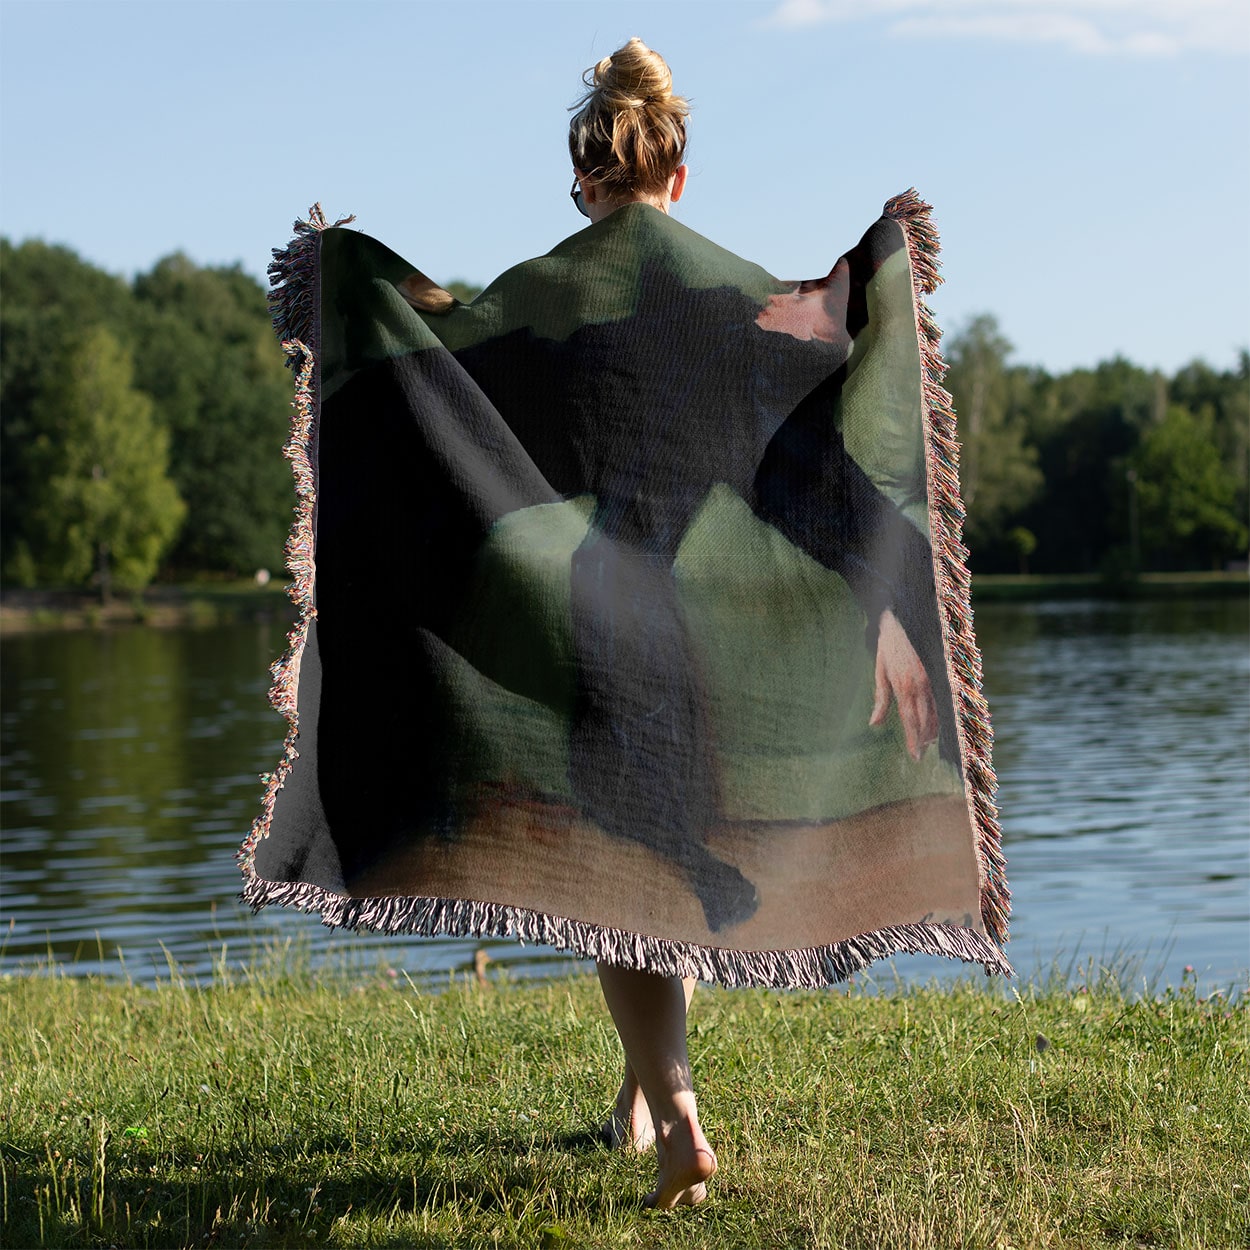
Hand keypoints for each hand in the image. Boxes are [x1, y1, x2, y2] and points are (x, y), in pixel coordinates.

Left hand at [869, 609, 938, 760]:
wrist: (903, 619)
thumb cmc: (888, 646)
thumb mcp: (879, 671)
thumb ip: (880, 699)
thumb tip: (874, 724)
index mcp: (904, 685)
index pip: (910, 720)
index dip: (913, 740)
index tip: (915, 757)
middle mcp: (921, 685)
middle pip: (925, 720)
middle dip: (923, 740)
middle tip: (919, 756)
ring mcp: (932, 679)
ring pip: (936, 712)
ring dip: (932, 730)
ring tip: (927, 745)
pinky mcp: (937, 674)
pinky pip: (940, 701)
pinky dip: (938, 715)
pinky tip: (935, 724)